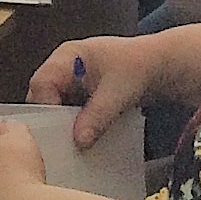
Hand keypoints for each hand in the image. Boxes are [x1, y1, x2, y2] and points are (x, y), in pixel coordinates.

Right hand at [27, 32, 158, 148]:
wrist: (158, 65)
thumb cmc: (138, 67)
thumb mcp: (119, 92)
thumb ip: (98, 115)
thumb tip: (79, 140)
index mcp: (67, 56)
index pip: (42, 83)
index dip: (46, 108)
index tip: (60, 131)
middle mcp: (62, 67)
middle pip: (42, 96)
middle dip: (51, 119)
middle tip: (64, 141)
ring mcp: (69, 81)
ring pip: (53, 107)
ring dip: (63, 124)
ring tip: (75, 143)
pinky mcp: (78, 94)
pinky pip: (66, 112)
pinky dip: (73, 125)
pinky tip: (84, 138)